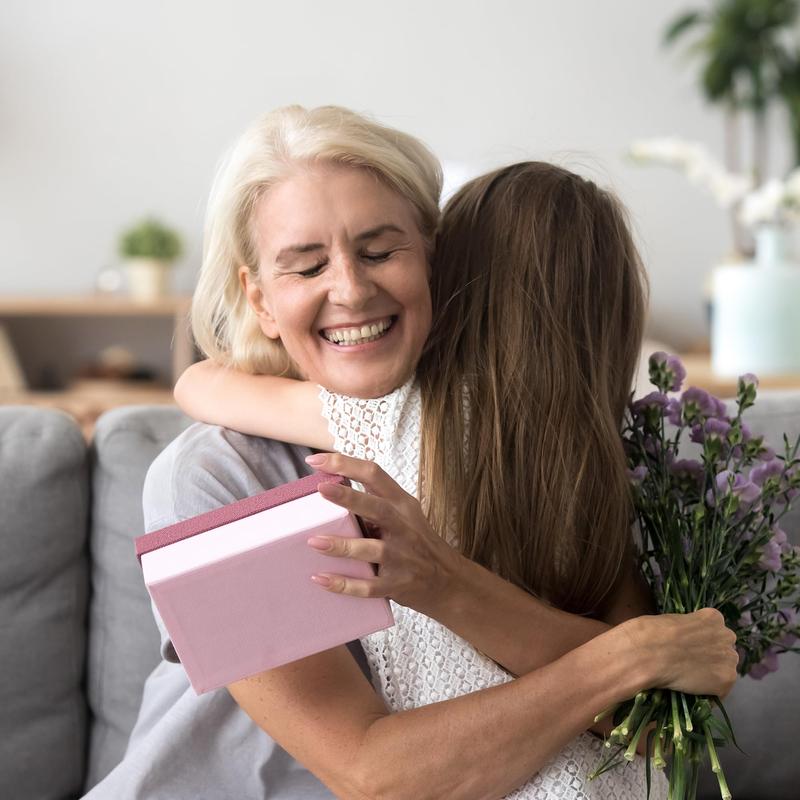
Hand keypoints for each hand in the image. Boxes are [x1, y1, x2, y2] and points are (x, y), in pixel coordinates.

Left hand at [304, 452, 462, 614]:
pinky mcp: (398, 584)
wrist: (451, 582)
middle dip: (349, 497)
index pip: (375, 475)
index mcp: (402, 505)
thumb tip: (333, 487)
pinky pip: (369, 586)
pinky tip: (322, 579)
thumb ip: (377, 502)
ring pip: (372, 549)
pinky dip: (345, 584)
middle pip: (377, 508)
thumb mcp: (406, 515)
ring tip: (314, 541)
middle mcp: (404, 527)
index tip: (317, 460)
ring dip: (343, 545)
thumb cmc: (419, 543)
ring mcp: (402, 557)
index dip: (346, 464)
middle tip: (321, 488)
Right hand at [621, 608, 738, 697]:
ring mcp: (729, 659)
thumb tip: (685, 639)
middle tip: (692, 664)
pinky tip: (693, 690)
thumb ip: (687, 629)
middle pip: (724, 649)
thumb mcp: (672, 620)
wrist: (649, 653)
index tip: (691, 647)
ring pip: (725, 669)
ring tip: (691, 679)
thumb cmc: (652, 632)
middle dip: (712, 656)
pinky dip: (708, 692)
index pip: (715, 630)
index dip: (703, 640)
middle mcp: (727, 636)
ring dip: (711, 674)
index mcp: (713, 617)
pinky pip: (720, 690)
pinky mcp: (726, 680)